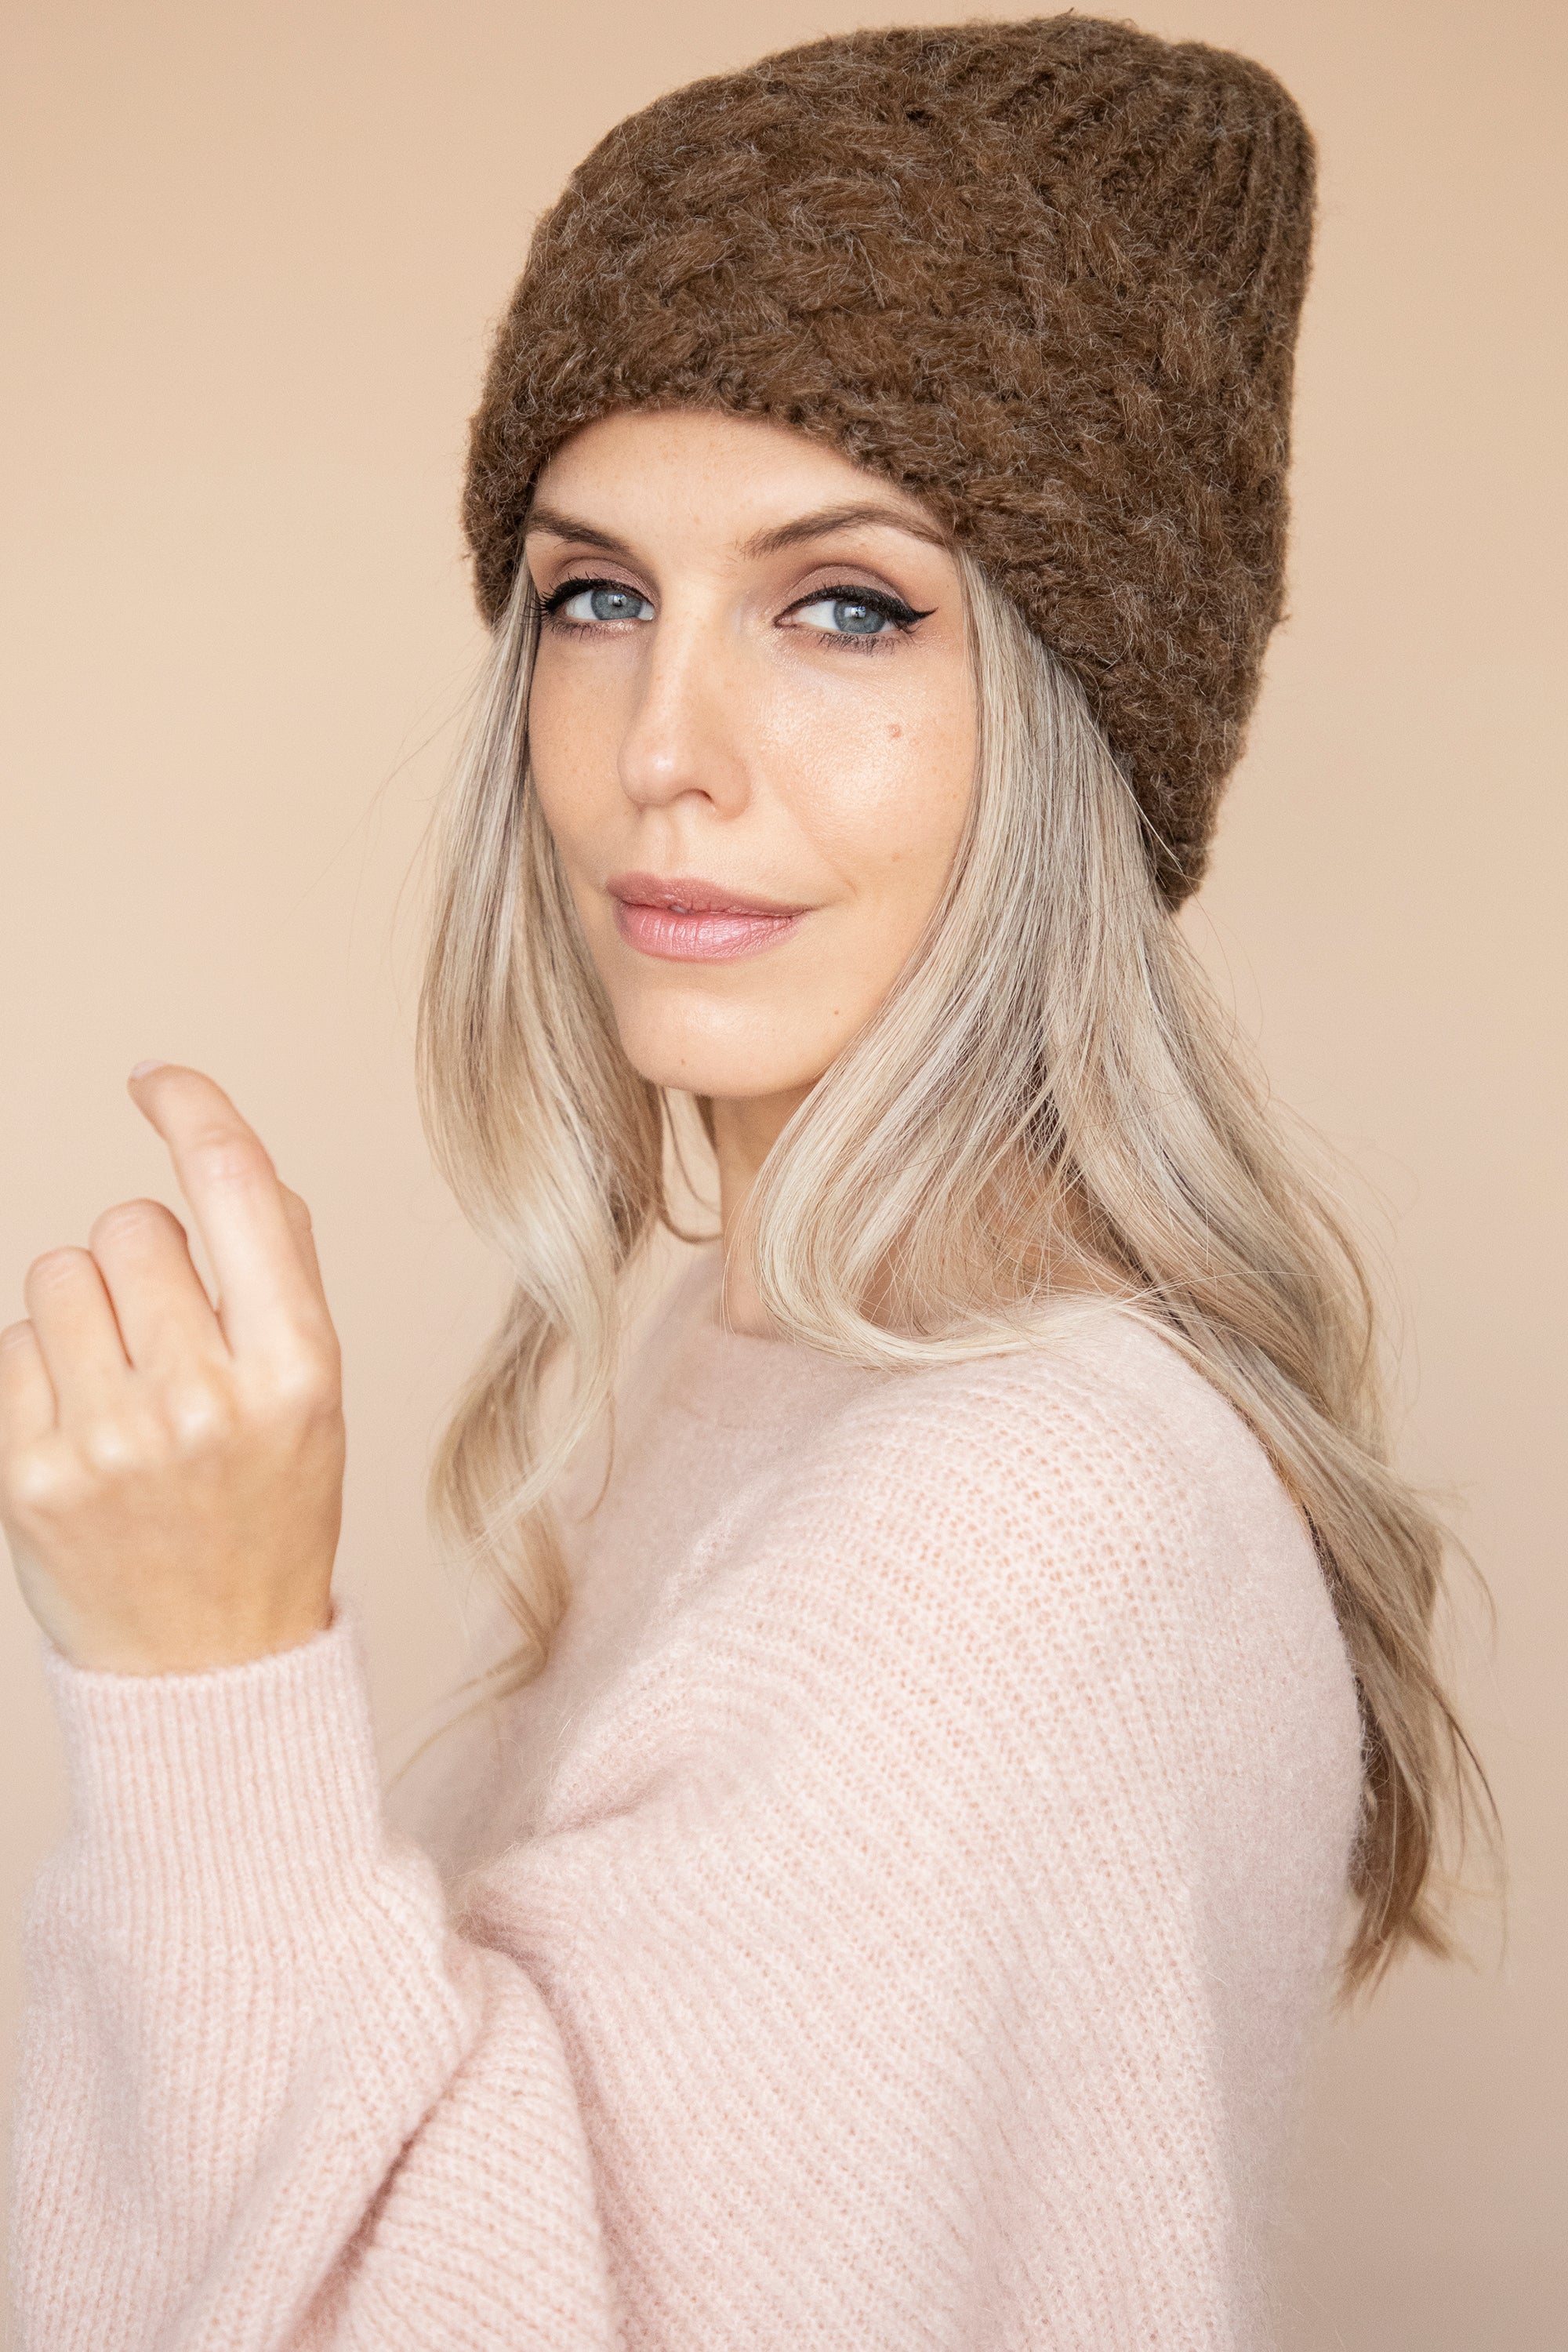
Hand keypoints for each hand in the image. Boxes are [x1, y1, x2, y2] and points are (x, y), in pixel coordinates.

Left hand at [0, 1066, 343, 1674]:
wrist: (210, 1671)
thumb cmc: (268, 1514)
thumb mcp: (316, 1396)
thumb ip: (283, 1275)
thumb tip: (229, 1165)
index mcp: (297, 1370)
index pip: (236, 1191)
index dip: (194, 1110)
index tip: (157, 1079)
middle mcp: (205, 1399)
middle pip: (132, 1227)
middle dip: (143, 1262)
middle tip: (167, 1344)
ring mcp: (108, 1440)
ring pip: (57, 1275)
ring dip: (82, 1311)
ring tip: (120, 1392)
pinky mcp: (26, 1475)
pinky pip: (10, 1347)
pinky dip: (39, 1373)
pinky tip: (79, 1434)